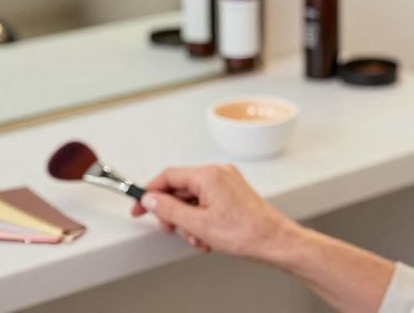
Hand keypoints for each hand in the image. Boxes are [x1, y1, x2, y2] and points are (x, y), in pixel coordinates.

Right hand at [131, 164, 297, 261]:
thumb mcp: (197, 223)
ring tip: (197, 239)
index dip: (150, 192)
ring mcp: (227, 183)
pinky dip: (202, 221)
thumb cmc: (245, 232)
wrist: (274, 241)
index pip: (168, 176)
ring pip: (193, 200)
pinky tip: (207, 238)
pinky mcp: (233, 194)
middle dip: (173, 213)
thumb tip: (150, 199)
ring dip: (189, 222)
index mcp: (208, 175)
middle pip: (180, 188)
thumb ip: (169, 209)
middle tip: (170, 229)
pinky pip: (207, 204)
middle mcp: (219, 173)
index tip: (139, 206)